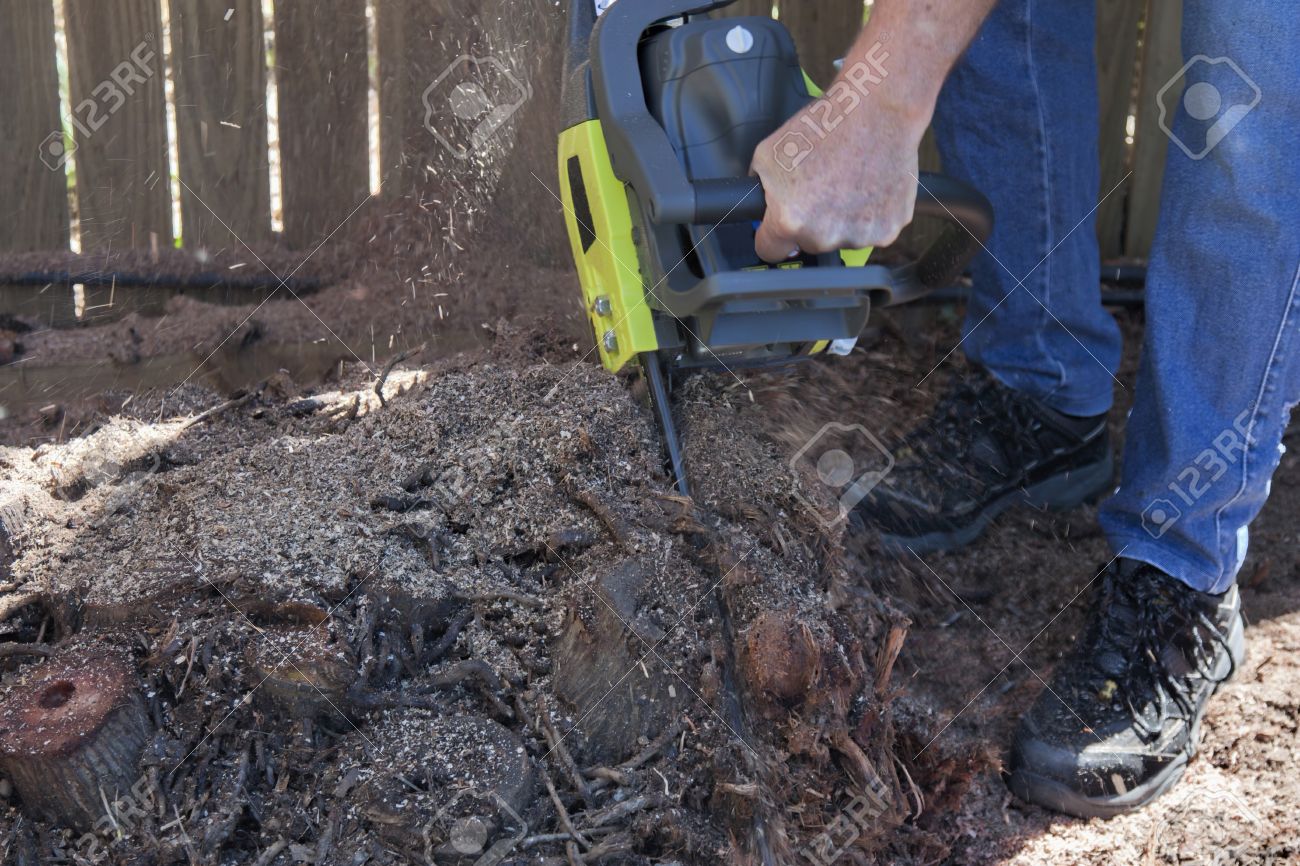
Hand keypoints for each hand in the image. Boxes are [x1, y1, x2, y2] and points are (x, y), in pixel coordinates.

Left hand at [751, 95, 923, 262]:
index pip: (770, 251)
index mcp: (789, 220)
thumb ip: (759, 189)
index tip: (779, 226)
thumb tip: (759, 206)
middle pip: (808, 244)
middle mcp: (824, 235)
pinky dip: (869, 216)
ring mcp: (859, 236)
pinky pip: (871, 233)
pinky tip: (867, 187)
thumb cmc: (824, 127)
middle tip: (820, 188)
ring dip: (841, 221)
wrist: (876, 111)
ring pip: (841, 240)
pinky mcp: (888, 229)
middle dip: (810, 223)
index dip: (772, 236)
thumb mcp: (768, 154)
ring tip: (847, 183)